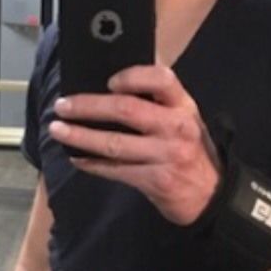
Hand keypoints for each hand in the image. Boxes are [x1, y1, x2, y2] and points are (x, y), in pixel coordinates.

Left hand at [49, 65, 220, 224]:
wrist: (212, 194)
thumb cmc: (191, 150)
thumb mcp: (185, 118)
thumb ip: (158, 101)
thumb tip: (115, 81)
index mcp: (183, 106)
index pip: (161, 79)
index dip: (133, 76)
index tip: (108, 80)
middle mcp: (176, 127)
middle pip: (126, 110)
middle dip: (88, 106)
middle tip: (62, 106)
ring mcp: (166, 155)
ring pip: (114, 143)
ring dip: (81, 136)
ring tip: (58, 130)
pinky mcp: (156, 181)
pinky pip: (116, 170)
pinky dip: (92, 164)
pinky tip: (77, 158)